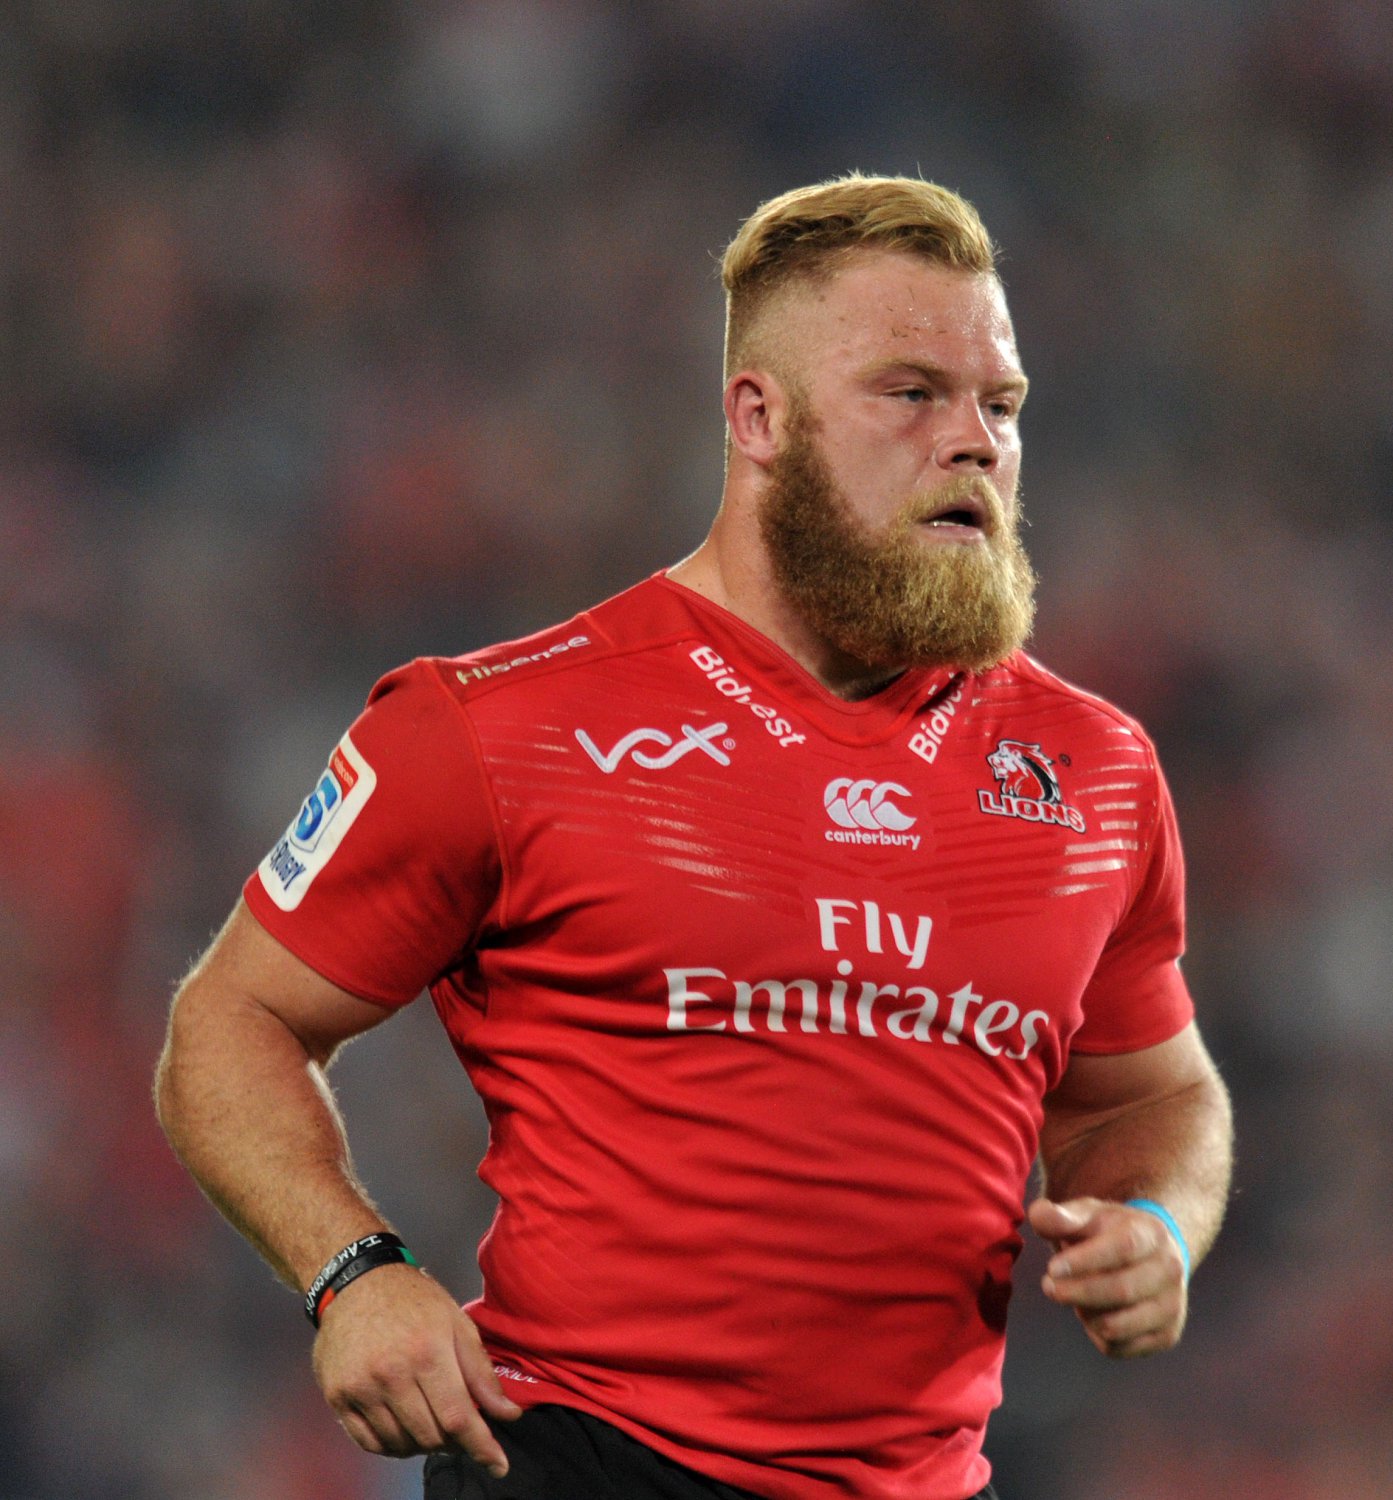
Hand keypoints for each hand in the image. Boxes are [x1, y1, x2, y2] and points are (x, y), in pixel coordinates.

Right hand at [311, 1262, 522, 1469]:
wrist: (356, 1280)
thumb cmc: (414, 1300)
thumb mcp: (457, 1323)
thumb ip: (481, 1373)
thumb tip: (509, 1414)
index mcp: (427, 1351)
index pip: (459, 1417)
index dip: (481, 1447)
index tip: (499, 1465)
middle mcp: (391, 1373)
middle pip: (431, 1435)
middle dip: (453, 1440)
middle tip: (459, 1426)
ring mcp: (361, 1387)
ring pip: (401, 1444)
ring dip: (423, 1443)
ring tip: (430, 1419)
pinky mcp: (338, 1397)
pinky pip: (370, 1442)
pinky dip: (393, 1445)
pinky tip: (404, 1428)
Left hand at [1027, 1196, 1187, 1358]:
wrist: (1146, 1255)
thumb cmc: (1106, 1232)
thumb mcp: (1084, 1215)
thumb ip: (1058, 1215)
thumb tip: (1041, 1217)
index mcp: (1151, 1233)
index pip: (1122, 1248)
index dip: (1085, 1261)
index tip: (1051, 1268)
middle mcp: (1170, 1270)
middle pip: (1121, 1289)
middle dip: (1076, 1292)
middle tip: (1048, 1286)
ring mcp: (1172, 1306)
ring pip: (1119, 1325)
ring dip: (1085, 1315)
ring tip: (1074, 1297)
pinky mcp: (1166, 1335)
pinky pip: (1120, 1347)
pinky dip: (1095, 1334)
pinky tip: (1092, 1313)